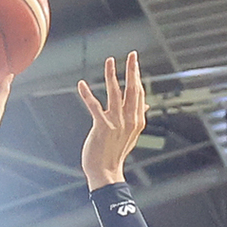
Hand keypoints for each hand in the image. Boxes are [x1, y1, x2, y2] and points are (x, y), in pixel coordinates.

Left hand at [78, 52, 146, 189]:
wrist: (106, 172)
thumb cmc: (115, 152)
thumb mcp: (131, 134)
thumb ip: (137, 117)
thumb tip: (146, 105)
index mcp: (137, 121)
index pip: (139, 94)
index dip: (136, 77)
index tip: (134, 63)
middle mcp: (129, 120)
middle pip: (132, 90)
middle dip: (132, 70)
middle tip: (132, 54)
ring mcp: (116, 123)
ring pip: (115, 94)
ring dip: (111, 75)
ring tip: (110, 61)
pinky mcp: (102, 127)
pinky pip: (94, 106)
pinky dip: (87, 94)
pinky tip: (81, 84)